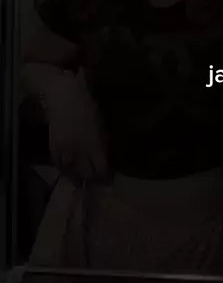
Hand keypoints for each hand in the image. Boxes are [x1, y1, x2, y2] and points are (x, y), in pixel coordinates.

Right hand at [43, 70, 109, 186]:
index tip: (108, 181)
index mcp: (95, 144)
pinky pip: (58, 163)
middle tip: (95, 184)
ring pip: (71, 171)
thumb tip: (103, 156)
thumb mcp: (100, 125)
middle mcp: (80, 150)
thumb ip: (101, 142)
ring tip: (80, 182)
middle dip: (92, 179)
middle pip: (86, 173)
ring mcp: (66, 149)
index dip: (105, 177)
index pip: (102, 167)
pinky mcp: (54, 146)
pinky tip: (66, 171)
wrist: (66, 98)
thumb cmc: (87, 107)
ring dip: (76, 178)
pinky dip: (63, 169)